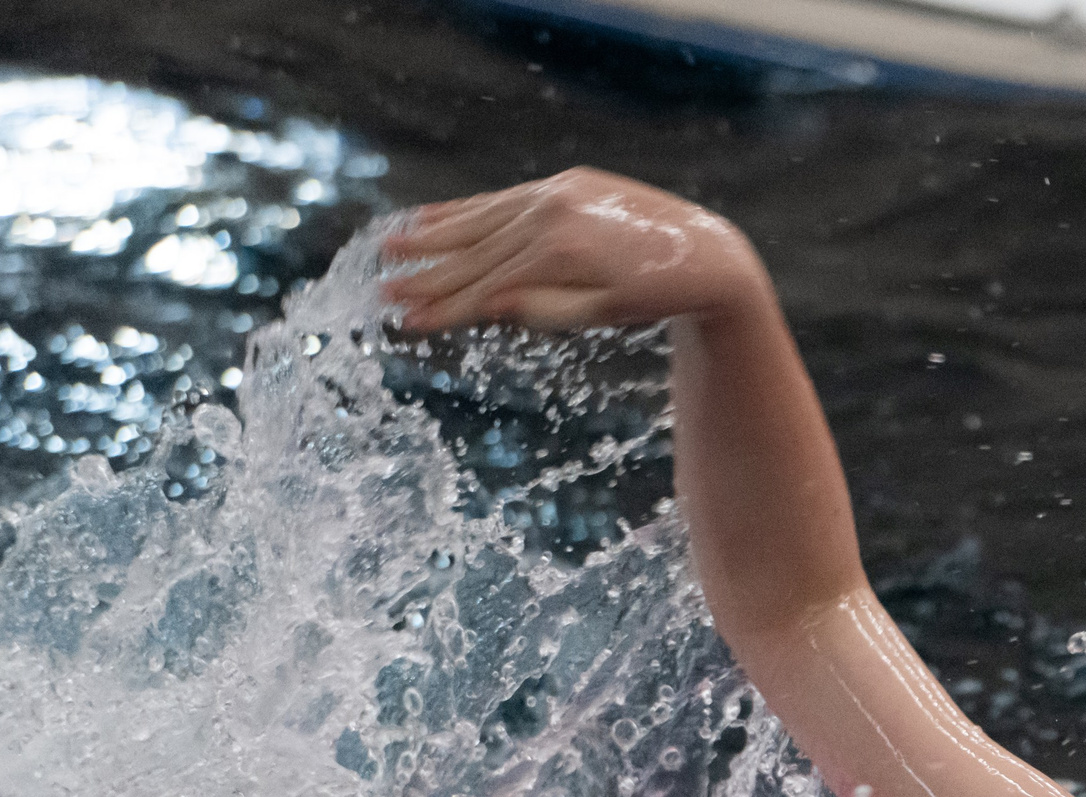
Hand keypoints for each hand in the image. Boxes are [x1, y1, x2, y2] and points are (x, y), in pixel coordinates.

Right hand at [381, 168, 768, 334]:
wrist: (704, 252)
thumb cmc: (654, 296)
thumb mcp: (602, 314)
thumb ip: (543, 309)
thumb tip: (486, 306)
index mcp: (560, 252)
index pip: (487, 286)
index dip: (445, 307)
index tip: (408, 323)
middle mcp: (551, 213)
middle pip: (476, 251)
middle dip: (427, 274)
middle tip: (382, 291)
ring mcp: (555, 193)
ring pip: (483, 219)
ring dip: (435, 235)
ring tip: (391, 246)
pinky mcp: (563, 184)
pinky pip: (503, 199)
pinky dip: (467, 209)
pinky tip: (433, 216)